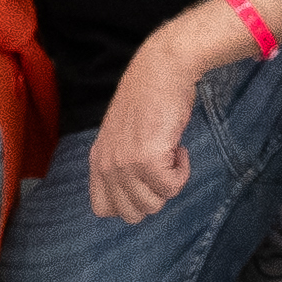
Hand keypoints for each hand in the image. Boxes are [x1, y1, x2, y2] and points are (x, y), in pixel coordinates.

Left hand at [88, 32, 209, 224]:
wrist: (163, 69)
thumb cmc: (150, 96)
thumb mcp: (122, 133)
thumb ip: (121, 161)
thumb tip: (139, 191)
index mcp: (98, 159)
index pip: (103, 208)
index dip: (129, 201)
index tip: (145, 180)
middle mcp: (107, 165)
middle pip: (132, 213)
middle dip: (154, 196)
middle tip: (162, 167)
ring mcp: (126, 164)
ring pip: (154, 204)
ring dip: (170, 183)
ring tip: (170, 154)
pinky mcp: (148, 159)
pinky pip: (172, 187)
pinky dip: (183, 172)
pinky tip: (179, 149)